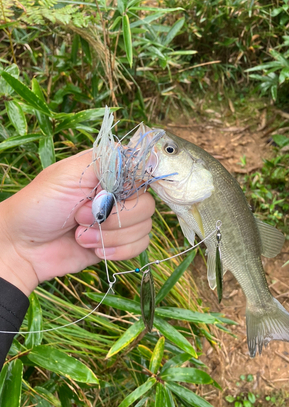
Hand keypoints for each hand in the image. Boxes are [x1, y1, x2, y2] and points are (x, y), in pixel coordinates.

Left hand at [0, 151, 154, 295]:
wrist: (23, 248)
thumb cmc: (39, 206)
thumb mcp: (68, 174)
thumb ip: (106, 162)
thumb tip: (139, 156)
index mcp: (108, 172)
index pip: (142, 172)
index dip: (131, 187)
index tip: (108, 194)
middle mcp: (118, 194)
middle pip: (147, 203)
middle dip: (113, 216)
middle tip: (80, 216)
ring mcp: (120, 220)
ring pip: (144, 227)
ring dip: (110, 236)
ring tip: (81, 235)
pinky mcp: (119, 244)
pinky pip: (139, 246)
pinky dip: (118, 250)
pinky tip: (94, 249)